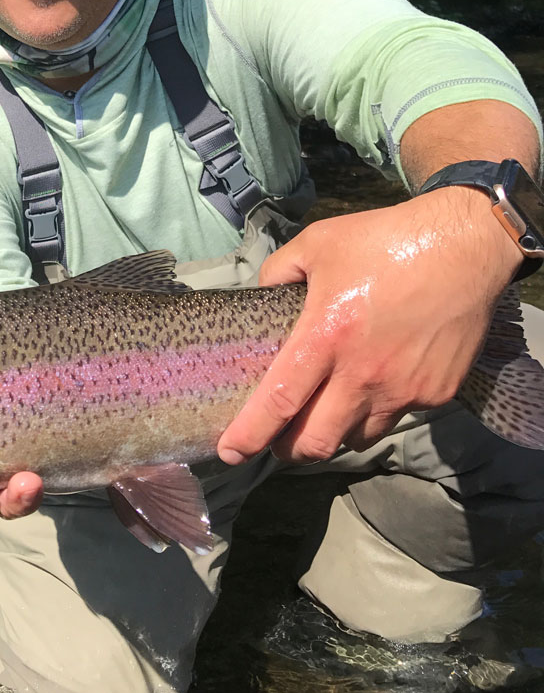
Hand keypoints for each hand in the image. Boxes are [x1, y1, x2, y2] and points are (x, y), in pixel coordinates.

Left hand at [216, 186, 524, 465]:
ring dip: (335, 431)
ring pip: (356, 437)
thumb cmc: (384, 240)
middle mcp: (362, 373)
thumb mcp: (316, 243)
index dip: (250, 434)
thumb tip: (262, 294)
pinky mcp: (435, 394)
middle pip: (316, 442)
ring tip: (328, 408)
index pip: (279, 401)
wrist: (463, 246)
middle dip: (290, 450)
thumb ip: (279, 271)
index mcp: (326, 336)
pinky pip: (396, 415)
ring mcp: (403, 389)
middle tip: (279, 439)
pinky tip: (378, 378)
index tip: (230, 453)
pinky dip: (378, 408)